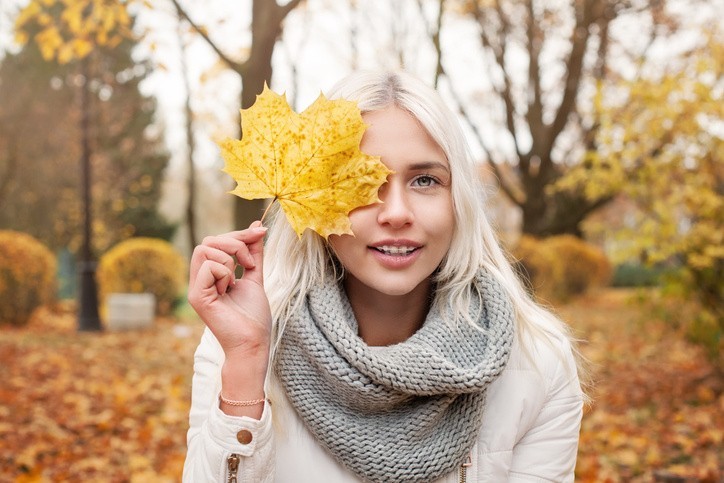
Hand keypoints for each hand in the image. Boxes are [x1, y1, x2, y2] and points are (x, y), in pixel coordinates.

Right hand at [187, 221, 270, 360]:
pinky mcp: (196, 297)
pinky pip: (208, 267)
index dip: (239, 234)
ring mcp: (196, 288)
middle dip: (236, 242)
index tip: (261, 232)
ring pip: (205, 249)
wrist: (253, 342)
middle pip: (208, 240)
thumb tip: (257, 226)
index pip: (216, 240)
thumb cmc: (253, 316)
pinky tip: (229, 290)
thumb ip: (254, 253)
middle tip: (250, 262)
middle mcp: (200, 279)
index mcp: (211, 274)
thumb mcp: (255, 276)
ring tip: (238, 278)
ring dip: (230, 258)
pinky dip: (225, 273)